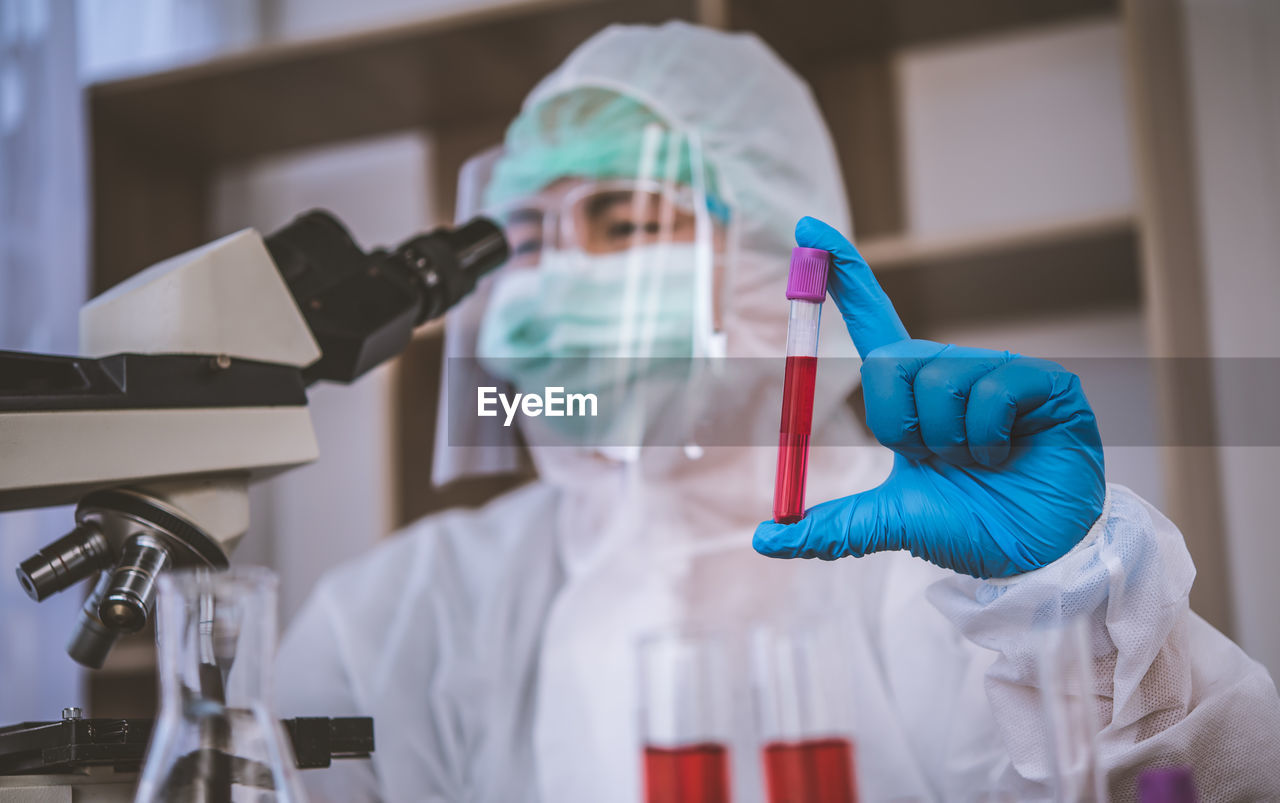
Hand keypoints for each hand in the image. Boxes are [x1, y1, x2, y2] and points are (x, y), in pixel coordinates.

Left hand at [753, 217, 1105, 578]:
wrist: (1038, 557)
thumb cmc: (971, 528)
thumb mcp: (890, 522)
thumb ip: (831, 527)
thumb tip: (763, 540)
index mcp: (913, 393)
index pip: (872, 319)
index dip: (842, 272)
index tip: (807, 226)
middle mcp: (952, 371)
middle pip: (888, 360)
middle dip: (898, 425)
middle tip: (934, 460)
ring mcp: (1000, 372)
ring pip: (938, 378)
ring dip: (948, 440)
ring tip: (980, 461)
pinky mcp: (1046, 382)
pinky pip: (990, 390)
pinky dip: (986, 438)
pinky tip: (1010, 453)